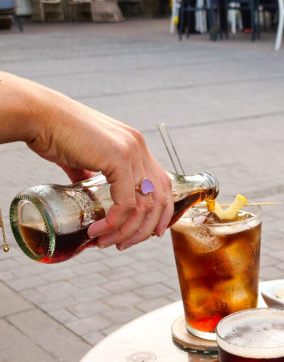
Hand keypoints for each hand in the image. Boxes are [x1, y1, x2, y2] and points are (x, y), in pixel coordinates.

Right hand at [0, 72, 173, 249]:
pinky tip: (99, 230)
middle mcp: (139, 147)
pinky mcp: (120, 158)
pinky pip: (127, 202)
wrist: (41, 117)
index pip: (163, 184)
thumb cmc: (57, 135)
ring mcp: (132, 151)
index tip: (151, 233)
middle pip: (159, 199)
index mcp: (135, 146)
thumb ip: (92, 176)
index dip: (162, 212)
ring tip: (105, 241)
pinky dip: (114, 222)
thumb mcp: (85, 159)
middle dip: (143, 230)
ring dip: (126, 231)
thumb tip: (91, 193)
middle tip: (121, 244)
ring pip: (144, 205)